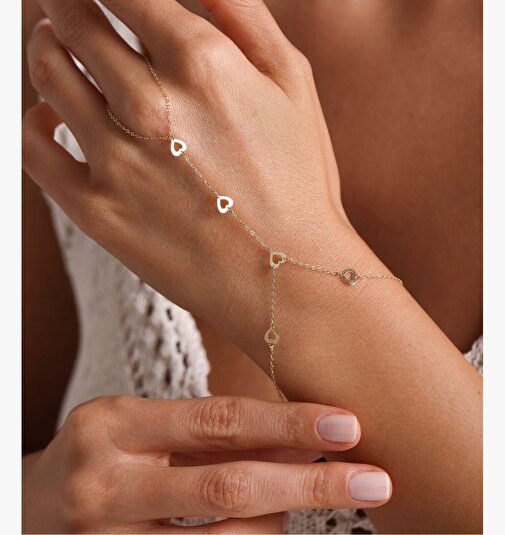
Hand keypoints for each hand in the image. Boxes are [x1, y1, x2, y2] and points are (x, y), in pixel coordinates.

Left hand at [21, 0, 381, 354]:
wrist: (288, 276)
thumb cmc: (297, 175)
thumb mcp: (290, 76)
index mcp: (199, 63)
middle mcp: (149, 104)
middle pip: (69, 19)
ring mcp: (115, 159)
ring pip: (46, 76)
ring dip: (41, 43)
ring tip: (50, 35)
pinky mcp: (95, 210)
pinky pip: (34, 149)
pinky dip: (31, 119)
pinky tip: (48, 111)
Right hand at [22, 394, 390, 532]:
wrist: (22, 511)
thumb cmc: (99, 458)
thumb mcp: (140, 428)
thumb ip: (207, 432)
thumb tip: (295, 434)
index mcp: (113, 423)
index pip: (217, 421)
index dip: (287, 424)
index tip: (346, 424)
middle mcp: (104, 484)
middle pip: (226, 488)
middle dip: (309, 484)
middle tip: (373, 478)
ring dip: (282, 524)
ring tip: (311, 498)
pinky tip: (273, 531)